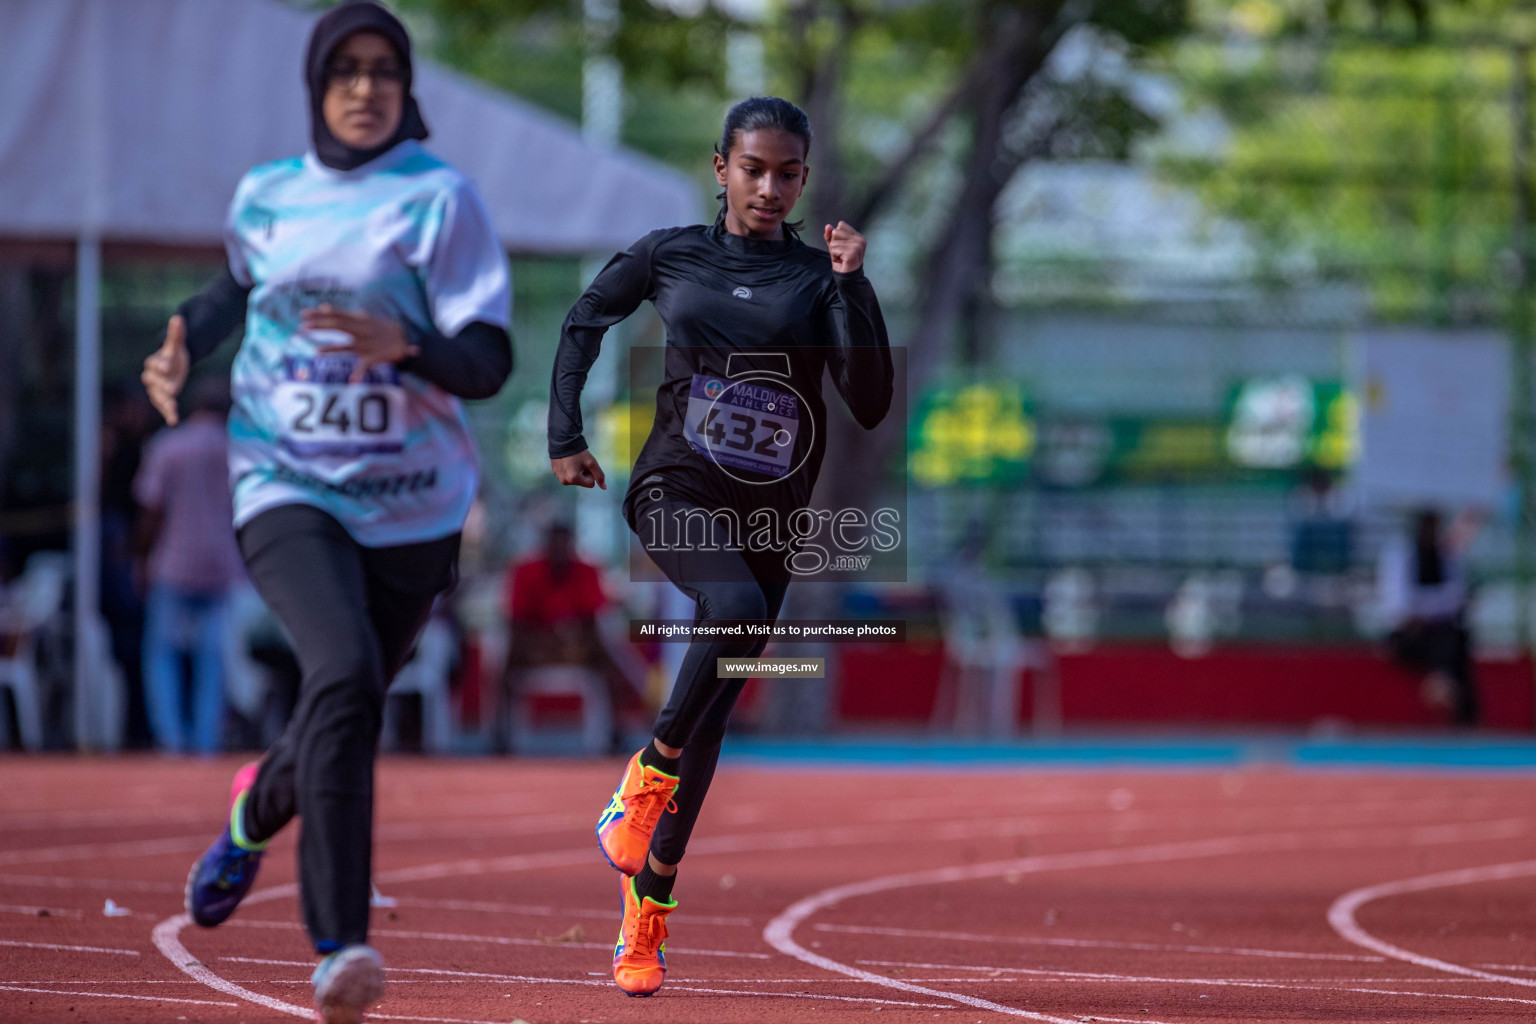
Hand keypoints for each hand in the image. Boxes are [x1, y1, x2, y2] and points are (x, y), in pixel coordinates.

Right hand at [142, 314, 190, 425]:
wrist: (173, 366)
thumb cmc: (173, 355)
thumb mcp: (177, 345)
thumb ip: (176, 334)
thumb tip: (178, 318)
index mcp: (153, 363)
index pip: (153, 364)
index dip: (160, 364)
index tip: (168, 366)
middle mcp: (152, 378)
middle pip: (153, 382)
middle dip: (162, 385)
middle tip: (172, 389)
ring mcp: (157, 390)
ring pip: (158, 397)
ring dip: (164, 404)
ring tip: (172, 410)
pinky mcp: (164, 400)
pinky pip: (165, 407)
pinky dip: (169, 414)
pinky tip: (174, 422)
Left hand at [302, 305, 418, 382]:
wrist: (403, 338)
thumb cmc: (378, 329)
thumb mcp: (362, 318)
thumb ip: (342, 315)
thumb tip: (323, 307)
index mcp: (358, 320)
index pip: (336, 314)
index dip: (320, 314)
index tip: (303, 314)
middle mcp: (361, 331)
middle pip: (338, 326)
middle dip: (320, 326)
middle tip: (303, 327)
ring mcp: (367, 344)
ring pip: (347, 346)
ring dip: (332, 349)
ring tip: (317, 352)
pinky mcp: (375, 357)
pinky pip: (365, 366)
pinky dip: (359, 373)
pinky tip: (352, 380)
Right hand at [551, 450, 605, 489]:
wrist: (562, 440)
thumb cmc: (578, 452)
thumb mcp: (591, 463)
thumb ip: (599, 475)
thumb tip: (604, 488)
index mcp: (573, 479)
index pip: (591, 483)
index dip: (591, 473)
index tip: (585, 464)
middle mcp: (564, 481)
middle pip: (582, 482)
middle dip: (583, 473)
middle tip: (579, 462)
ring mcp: (558, 477)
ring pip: (575, 479)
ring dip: (576, 471)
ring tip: (573, 460)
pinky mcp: (555, 472)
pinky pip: (567, 474)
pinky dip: (569, 469)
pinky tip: (567, 460)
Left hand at [823, 220, 865, 272]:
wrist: (847, 277)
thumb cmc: (842, 261)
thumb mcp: (834, 246)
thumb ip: (830, 236)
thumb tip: (827, 226)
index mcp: (858, 236)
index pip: (841, 225)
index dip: (836, 236)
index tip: (842, 247)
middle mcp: (860, 239)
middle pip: (836, 231)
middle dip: (834, 244)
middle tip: (841, 254)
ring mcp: (857, 246)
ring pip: (834, 241)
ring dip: (834, 251)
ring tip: (841, 257)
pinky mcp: (852, 253)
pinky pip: (834, 249)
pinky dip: (835, 256)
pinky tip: (841, 260)